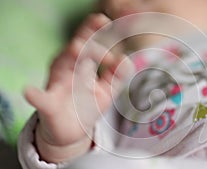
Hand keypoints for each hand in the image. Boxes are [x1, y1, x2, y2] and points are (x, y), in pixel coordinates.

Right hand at [24, 14, 133, 162]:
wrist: (71, 132)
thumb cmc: (87, 106)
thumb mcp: (107, 90)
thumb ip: (118, 75)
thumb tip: (125, 58)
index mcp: (82, 63)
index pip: (89, 42)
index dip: (97, 30)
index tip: (107, 22)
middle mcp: (68, 68)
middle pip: (76, 47)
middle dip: (89, 39)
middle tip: (104, 41)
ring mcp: (57, 84)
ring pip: (61, 65)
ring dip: (70, 56)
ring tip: (77, 49)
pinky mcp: (48, 104)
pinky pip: (41, 99)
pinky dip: (35, 96)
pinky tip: (29, 92)